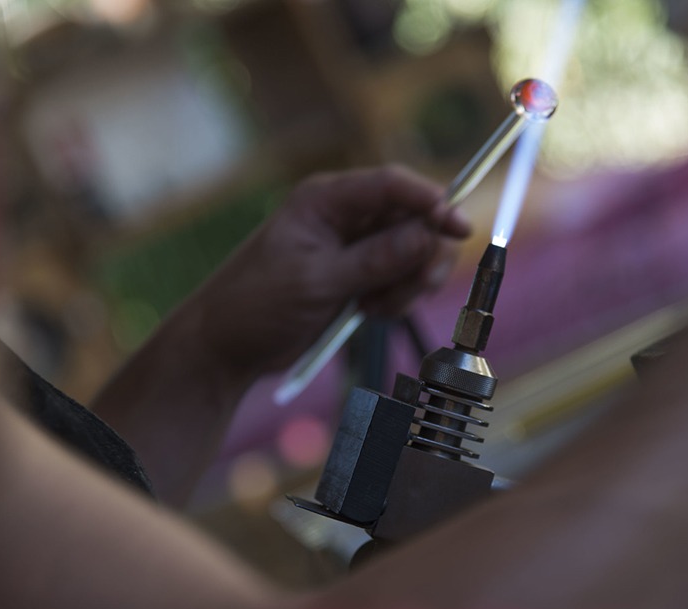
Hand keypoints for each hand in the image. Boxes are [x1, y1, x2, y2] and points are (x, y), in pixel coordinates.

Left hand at [188, 165, 471, 377]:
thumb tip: (429, 235)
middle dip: (422, 256)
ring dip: (409, 284)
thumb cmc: (256, 303)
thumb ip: (375, 259)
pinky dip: (397, 300)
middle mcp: (346, 217)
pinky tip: (367, 312)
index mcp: (327, 200)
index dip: (431, 202)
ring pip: (415, 253)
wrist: (228, 345)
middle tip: (409, 289)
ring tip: (373, 307)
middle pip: (415, 219)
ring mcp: (356, 249)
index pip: (393, 185)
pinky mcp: (361, 278)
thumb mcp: (317, 280)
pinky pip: (403, 281)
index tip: (459, 227)